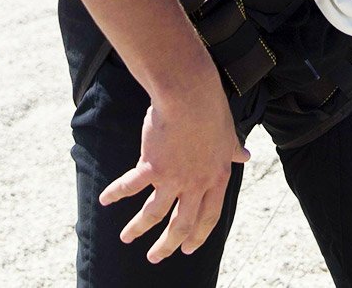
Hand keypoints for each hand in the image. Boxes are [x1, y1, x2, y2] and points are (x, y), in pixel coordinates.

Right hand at [100, 72, 249, 262]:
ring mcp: (173, 178)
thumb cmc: (211, 108)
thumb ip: (233, 149)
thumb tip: (245, 155)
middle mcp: (195, 184)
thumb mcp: (228, 133)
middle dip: (167, 245)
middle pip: (181, 224)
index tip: (188, 248)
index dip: (199, 234)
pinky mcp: (151, 167)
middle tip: (156, 257)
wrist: (190, 94)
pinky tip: (105, 199)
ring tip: (126, 238)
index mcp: (216, 177)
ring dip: (138, 229)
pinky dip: (116, 194)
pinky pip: (130, 187)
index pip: (209, 216)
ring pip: (153, 214)